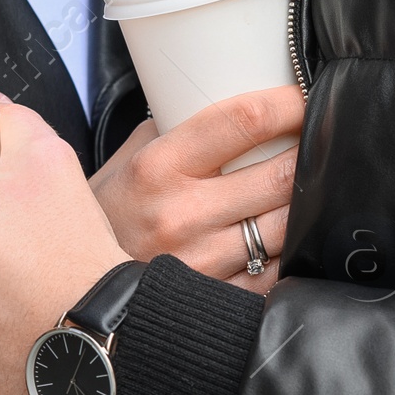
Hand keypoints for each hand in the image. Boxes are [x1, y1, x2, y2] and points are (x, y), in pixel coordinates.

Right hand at [90, 87, 303, 291]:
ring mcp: (203, 261)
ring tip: (314, 184)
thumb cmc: (103, 217)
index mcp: (157, 168)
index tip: (307, 95)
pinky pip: (278, 271)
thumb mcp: (125, 162)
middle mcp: (182, 214)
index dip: (288, 104)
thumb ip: (170, 131)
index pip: (241, 122)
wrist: (71, 290)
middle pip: (280, 174)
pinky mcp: (217, 298)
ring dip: (308, 201)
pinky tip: (292, 235)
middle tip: (323, 140)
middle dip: (312, 152)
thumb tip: (221, 102)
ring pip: (288, 225)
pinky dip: (292, 250)